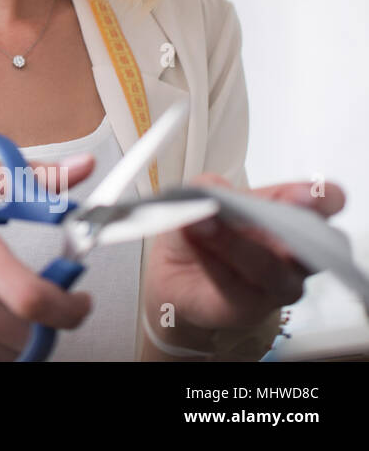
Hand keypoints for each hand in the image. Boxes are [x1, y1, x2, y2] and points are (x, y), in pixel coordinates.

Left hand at [142, 174, 345, 351]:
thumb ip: (209, 189)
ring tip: (206, 225)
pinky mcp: (251, 306)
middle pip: (314, 245)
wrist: (172, 271)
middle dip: (293, 230)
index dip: (322, 199)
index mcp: (289, 212)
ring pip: (273, 268)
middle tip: (267, 213)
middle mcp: (294, 250)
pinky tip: (199, 251)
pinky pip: (239, 288)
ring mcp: (279, 281)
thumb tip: (211, 197)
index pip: (325, 204)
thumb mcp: (199, 195)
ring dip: (238, 244)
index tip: (306, 195)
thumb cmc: (202, 227)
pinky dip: (215, 266)